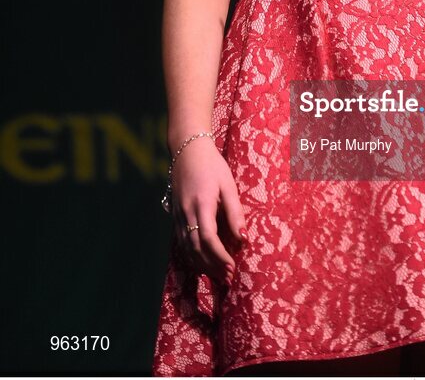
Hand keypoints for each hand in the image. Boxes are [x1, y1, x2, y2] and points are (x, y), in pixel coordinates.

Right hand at [171, 140, 247, 281]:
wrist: (188, 150)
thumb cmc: (212, 165)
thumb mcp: (228, 184)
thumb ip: (235, 212)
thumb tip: (243, 238)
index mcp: (201, 204)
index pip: (208, 238)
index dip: (220, 257)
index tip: (233, 268)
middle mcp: (186, 213)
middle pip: (196, 249)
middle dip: (212, 267)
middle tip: (228, 279)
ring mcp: (178, 215)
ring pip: (187, 248)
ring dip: (202, 265)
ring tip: (218, 276)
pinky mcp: (175, 216)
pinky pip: (182, 242)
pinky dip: (192, 256)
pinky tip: (203, 262)